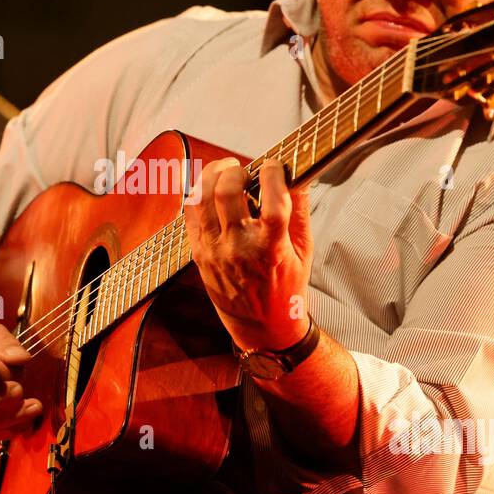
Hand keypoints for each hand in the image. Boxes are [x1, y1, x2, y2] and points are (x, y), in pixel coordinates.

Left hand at [183, 157, 312, 352]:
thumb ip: (300, 210)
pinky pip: (189, 212)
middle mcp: (239, 247)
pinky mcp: (198, 253)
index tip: (274, 166)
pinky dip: (198, 193)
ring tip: (226, 172)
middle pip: (227, 191)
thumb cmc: (286, 288)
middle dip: (236, 170)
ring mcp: (214, 250)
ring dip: (212, 175)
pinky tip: (211, 189)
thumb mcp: (304, 250)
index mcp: (272, 247)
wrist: (262, 327)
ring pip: (201, 197)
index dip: (273, 173)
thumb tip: (298, 174)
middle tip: (246, 171)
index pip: (272, 199)